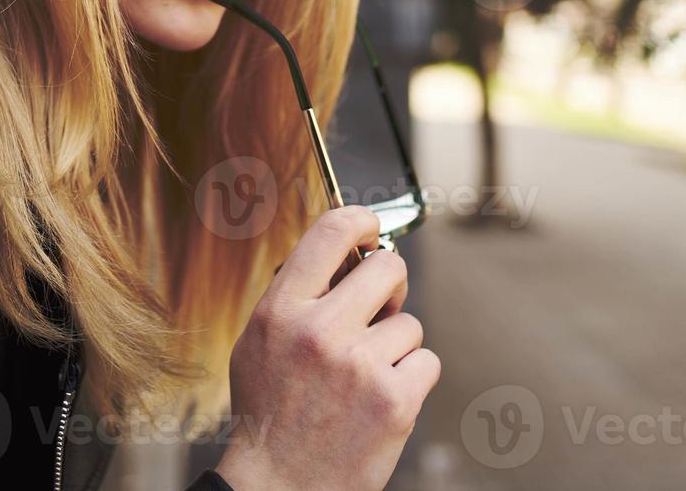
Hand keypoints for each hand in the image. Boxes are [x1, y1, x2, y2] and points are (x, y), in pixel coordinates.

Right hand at [215, 206, 439, 490]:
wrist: (279, 487)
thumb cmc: (271, 413)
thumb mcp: (259, 340)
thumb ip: (297, 294)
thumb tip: (346, 252)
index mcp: (281, 311)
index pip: (331, 232)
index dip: (361, 221)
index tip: (371, 229)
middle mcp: (320, 331)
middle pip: (388, 267)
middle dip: (389, 286)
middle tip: (378, 309)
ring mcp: (360, 366)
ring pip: (409, 323)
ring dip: (395, 347)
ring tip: (363, 378)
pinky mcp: (395, 400)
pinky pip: (426, 361)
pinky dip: (411, 379)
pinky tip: (381, 399)